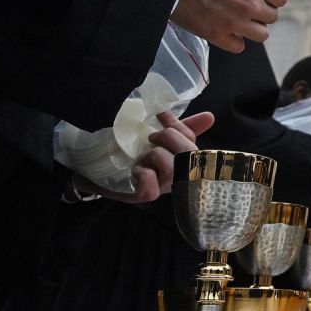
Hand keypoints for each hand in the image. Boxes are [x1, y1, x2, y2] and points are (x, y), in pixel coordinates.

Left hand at [84, 111, 214, 202]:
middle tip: (151, 136)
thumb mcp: (156, 139)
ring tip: (142, 156)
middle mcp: (178, 175)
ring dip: (156, 154)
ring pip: (173, 168)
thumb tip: (210, 116)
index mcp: (183, 160)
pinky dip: (145, 175)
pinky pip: (151, 188)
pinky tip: (137, 170)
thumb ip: (179, 128)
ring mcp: (164, 187)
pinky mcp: (145, 196)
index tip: (161, 114)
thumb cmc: (133, 154)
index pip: (192, 141)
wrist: (100, 171)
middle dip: (169, 137)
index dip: (178, 126)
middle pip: (188, 153)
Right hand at [171, 0, 288, 53]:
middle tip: (248, 9)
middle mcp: (250, 4)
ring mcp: (235, 21)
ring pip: (262, 35)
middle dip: (262, 13)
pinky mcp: (218, 35)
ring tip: (240, 21)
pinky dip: (234, 41)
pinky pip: (239, 46)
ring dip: (253, 29)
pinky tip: (226, 31)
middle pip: (272, 17)